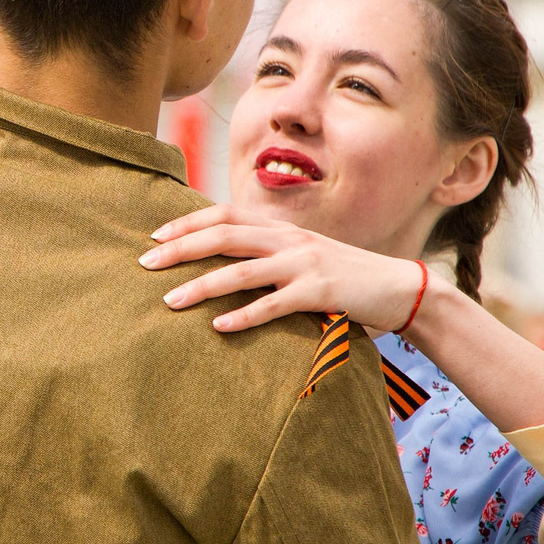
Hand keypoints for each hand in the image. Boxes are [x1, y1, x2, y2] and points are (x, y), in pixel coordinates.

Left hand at [140, 204, 427, 333]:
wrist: (398, 289)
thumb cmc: (343, 277)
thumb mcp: (303, 256)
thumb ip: (269, 254)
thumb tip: (224, 263)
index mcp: (283, 229)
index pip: (226, 215)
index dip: (188, 223)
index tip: (154, 236)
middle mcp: (290, 239)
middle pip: (224, 236)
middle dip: (181, 249)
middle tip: (145, 264)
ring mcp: (305, 264)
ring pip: (242, 272)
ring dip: (202, 286)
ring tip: (170, 301)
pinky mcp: (321, 293)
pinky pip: (274, 305)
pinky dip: (245, 316)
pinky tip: (219, 328)